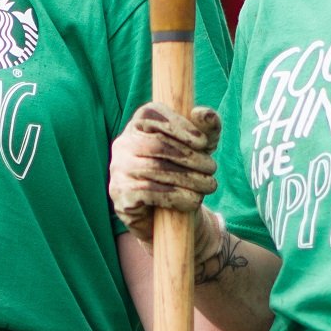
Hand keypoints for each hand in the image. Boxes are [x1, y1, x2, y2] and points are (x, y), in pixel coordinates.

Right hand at [108, 100, 221, 240]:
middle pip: (156, 144)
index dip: (179, 125)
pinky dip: (176, 196)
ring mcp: (118, 170)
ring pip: (155, 169)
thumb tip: (204, 113)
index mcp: (138, 125)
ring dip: (189, 178)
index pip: (152, 114)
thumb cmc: (184, 173)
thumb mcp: (200, 149)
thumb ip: (207, 129)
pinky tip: (193, 200)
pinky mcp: (120, 195)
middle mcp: (123, 144)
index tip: (203, 142)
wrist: (168, 216)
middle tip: (212, 168)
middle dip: (190, 156)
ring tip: (209, 185)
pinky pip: (148, 192)